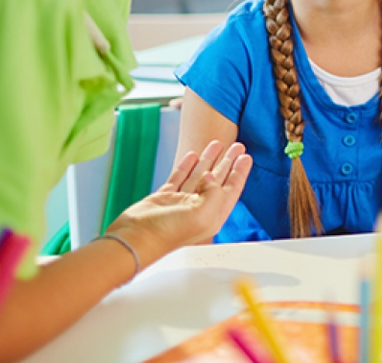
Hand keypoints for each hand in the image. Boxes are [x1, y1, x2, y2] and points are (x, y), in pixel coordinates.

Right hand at [105, 140, 251, 265]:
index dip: (239, 173)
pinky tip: (193, 155)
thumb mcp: (202, 215)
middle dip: (228, 162)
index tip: (246, 157)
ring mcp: (181, 202)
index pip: (231, 189)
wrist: (135, 238)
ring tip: (217, 143)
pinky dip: (187, 165)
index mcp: (212, 215)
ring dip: (208, 160)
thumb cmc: (168, 233)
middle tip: (237, 146)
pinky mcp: (165, 198)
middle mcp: (198, 208)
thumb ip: (214, 194)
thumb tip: (211, 177)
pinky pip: (179, 177)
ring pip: (199, 176)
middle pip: (218, 180)